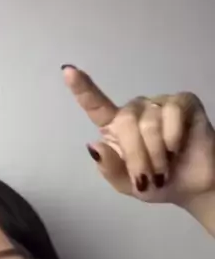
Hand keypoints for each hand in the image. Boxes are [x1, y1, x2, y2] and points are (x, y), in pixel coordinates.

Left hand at [62, 65, 214, 204]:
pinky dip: (174, 136)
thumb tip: (94, 146)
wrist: (191, 188)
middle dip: (137, 157)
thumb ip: (109, 169)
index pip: (95, 106)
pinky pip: (172, 113)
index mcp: (115, 129)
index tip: (68, 71)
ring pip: (148, 123)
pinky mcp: (182, 102)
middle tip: (150, 178)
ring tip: (166, 167)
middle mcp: (134, 111)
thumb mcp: (127, 185)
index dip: (82, 89)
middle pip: (125, 123)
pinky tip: (178, 147)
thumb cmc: (157, 183)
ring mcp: (158, 104)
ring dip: (157, 154)